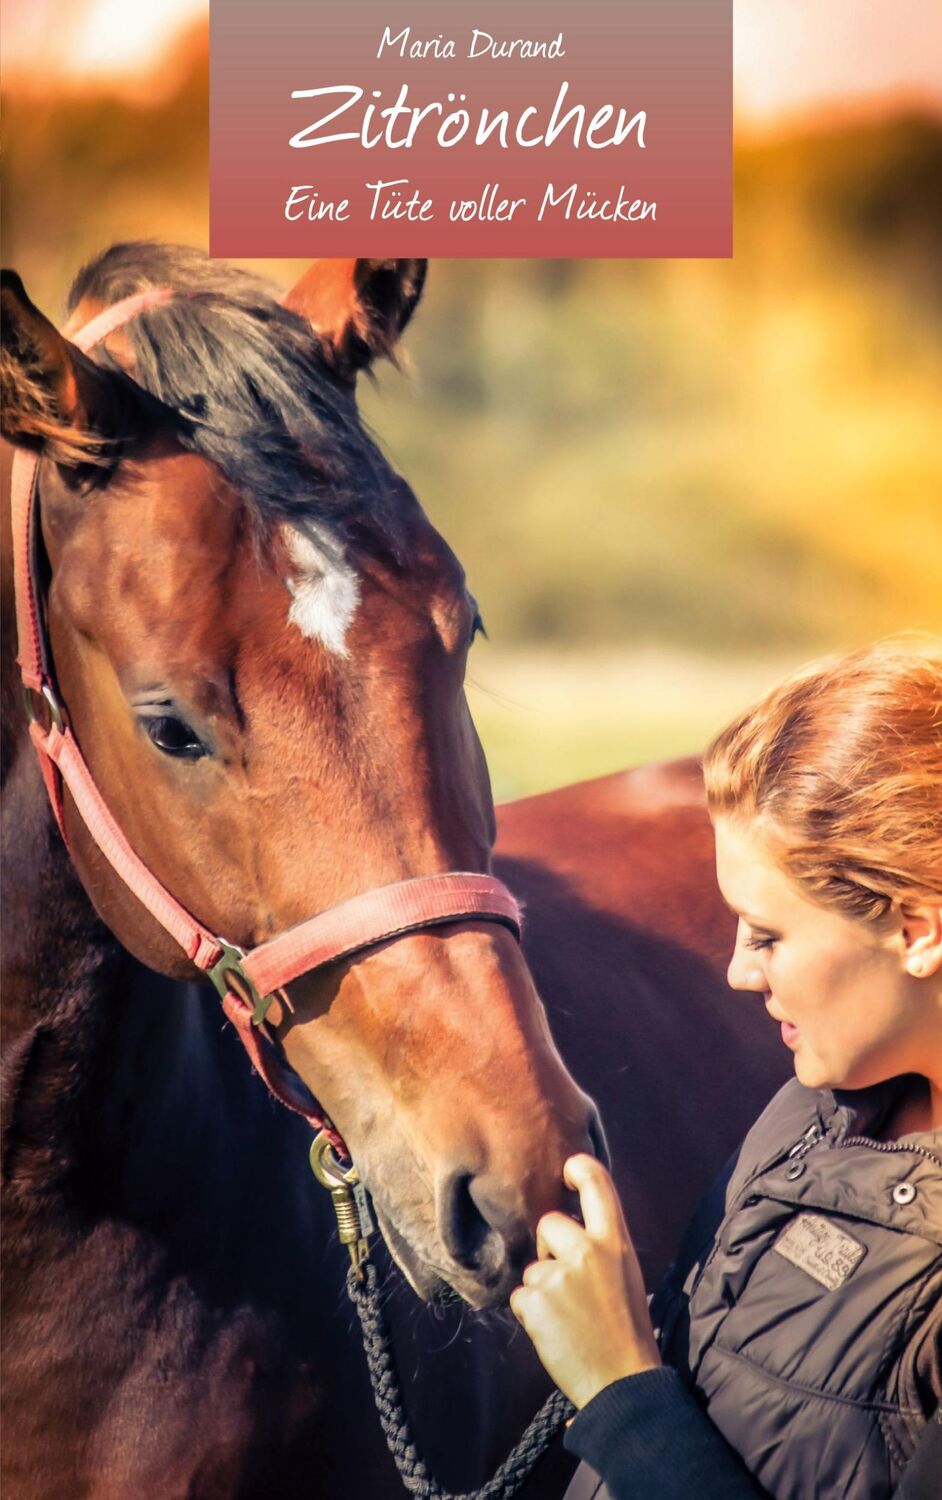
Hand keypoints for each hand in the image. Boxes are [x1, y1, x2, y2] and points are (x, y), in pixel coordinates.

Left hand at [509, 1154, 660, 1408]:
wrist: (623, 1382)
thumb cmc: (625, 1329)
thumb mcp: (625, 1273)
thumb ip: (601, 1244)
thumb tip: (571, 1223)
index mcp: (615, 1241)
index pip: (597, 1182)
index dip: (578, 1168)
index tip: (568, 1171)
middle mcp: (587, 1250)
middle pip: (548, 1223)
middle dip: (549, 1248)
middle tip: (569, 1283)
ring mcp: (559, 1274)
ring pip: (533, 1267)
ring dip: (542, 1290)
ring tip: (569, 1318)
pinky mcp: (536, 1300)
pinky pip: (520, 1296)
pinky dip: (531, 1314)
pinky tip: (555, 1331)